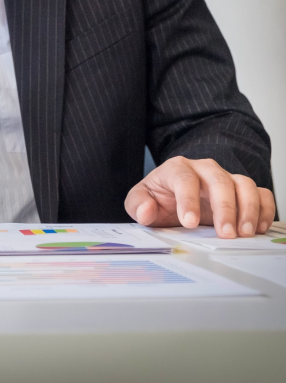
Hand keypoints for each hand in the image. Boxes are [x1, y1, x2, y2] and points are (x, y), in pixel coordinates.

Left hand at [125, 156, 275, 237]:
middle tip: (226, 234)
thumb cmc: (157, 199)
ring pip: (244, 184)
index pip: (184, 178)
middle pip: (219, 181)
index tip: (189, 223)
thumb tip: (146, 211)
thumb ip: (137, 205)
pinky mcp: (241, 190)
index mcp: (176, 169)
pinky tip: (259, 228)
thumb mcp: (139, 201)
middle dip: (224, 208)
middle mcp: (204, 169)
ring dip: (248, 209)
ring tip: (245, 233)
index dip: (188, 199)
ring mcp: (225, 178)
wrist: (171, 198)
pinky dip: (264, 209)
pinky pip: (261, 193)